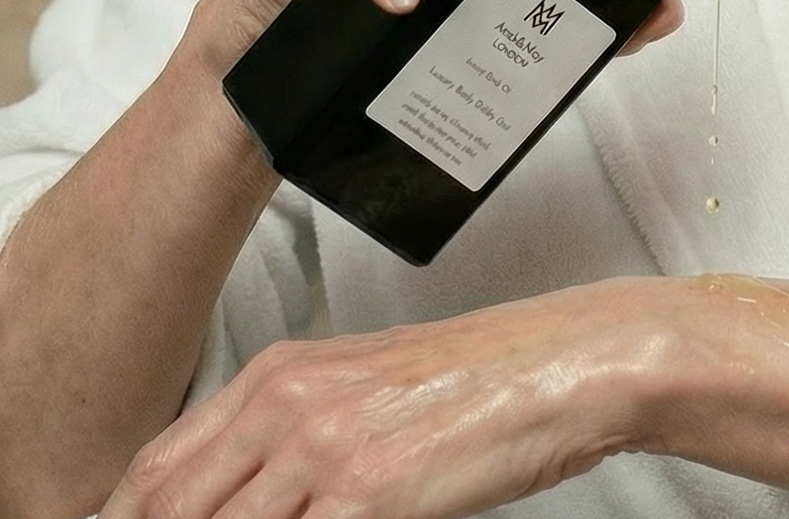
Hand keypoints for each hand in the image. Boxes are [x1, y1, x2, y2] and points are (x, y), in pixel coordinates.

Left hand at [100, 282, 655, 518]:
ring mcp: (324, 450)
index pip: (153, 474)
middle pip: (167, 512)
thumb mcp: (361, 393)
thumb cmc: (472, 383)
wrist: (554, 365)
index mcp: (278, 375)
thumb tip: (239, 499)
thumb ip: (289, 441)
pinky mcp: (370, 494)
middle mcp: (286, 405)